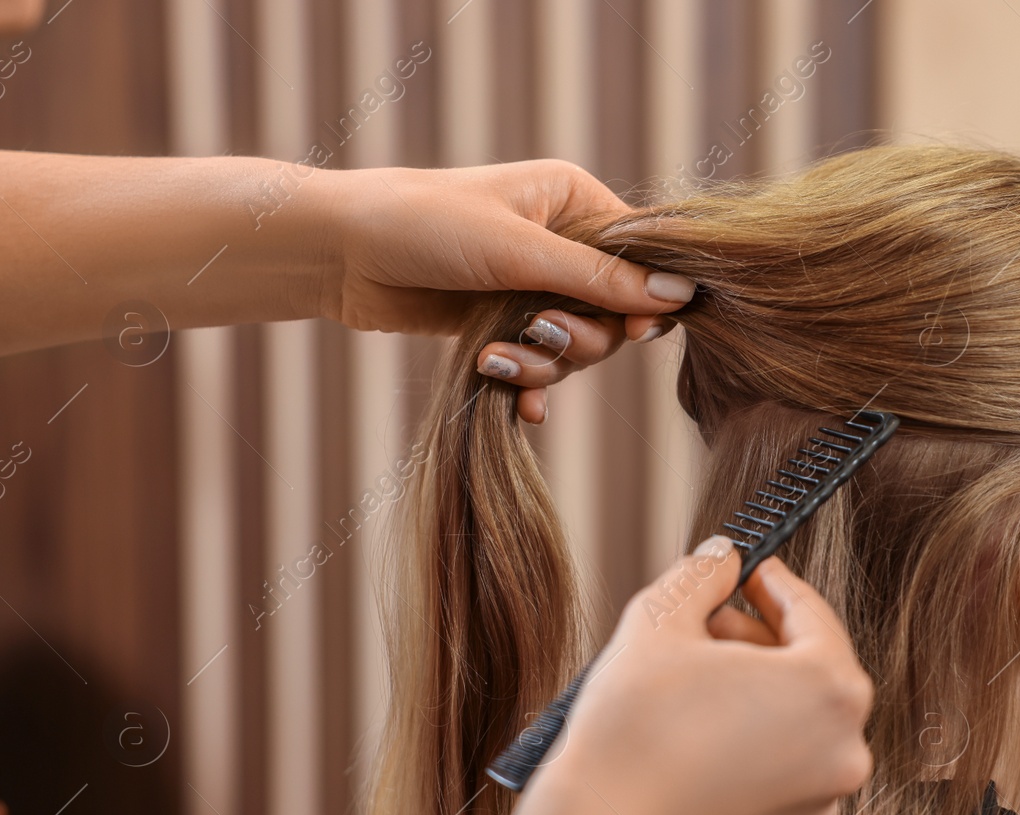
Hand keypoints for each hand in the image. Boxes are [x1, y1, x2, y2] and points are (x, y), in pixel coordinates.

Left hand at [322, 159, 693, 423]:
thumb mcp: (519, 252)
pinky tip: (519, 409)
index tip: (635, 332)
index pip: (639, 259)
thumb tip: (681, 297)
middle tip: (539, 334)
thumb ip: (599, 280)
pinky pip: (538, 367)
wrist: (338, 252)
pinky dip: (529, 388)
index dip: (642, 301)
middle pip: (612, 314)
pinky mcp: (500, 324)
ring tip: (496, 359)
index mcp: (574, 200)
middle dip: (577, 339)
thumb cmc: (424, 225)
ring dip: (541, 366)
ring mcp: (530, 287)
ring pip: (574, 349)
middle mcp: (560, 242)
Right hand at [514, 537, 875, 814]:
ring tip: (696, 678)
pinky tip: (698, 732)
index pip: (812, 615)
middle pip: (812, 670)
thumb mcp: (661, 620)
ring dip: (755, 691)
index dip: (774, 585)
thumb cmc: (633, 727)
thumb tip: (722, 558)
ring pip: (797, 722)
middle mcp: (844, 748)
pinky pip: (781, 767)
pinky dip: (751, 742)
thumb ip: (702, 576)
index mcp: (831, 689)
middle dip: (760, 639)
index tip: (748, 572)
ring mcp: (819, 798)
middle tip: (710, 622)